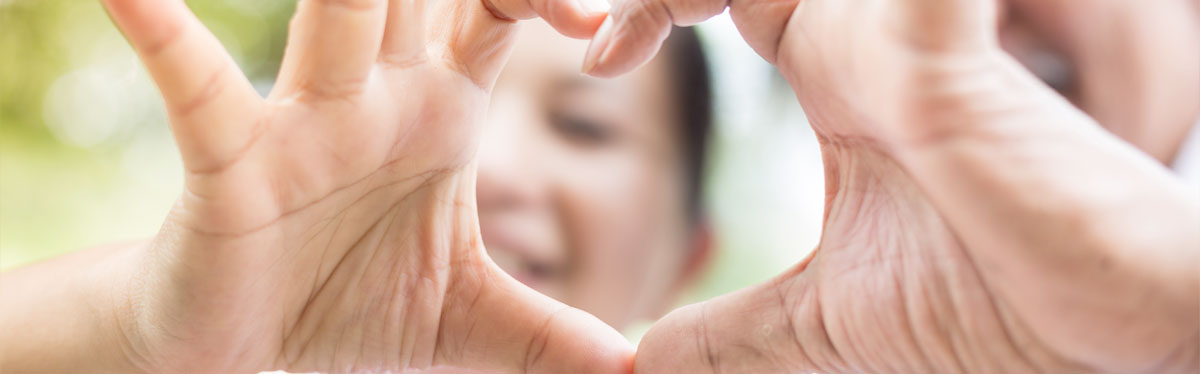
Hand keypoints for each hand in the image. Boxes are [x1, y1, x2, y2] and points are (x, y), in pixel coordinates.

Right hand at [87, 0, 630, 371]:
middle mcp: (374, 97)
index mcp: (437, 113)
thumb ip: (547, 332)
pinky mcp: (230, 161)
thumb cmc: (349, 310)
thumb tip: (635, 366)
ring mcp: (303, 121)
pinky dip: (163, 35)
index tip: (599, 23)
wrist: (246, 356)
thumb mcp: (468, 324)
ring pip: (336, 14)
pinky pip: (198, 88)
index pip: (497, 10)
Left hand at [586, 0, 1199, 371]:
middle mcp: (862, 41)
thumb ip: (729, 331)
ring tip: (620, 19)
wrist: (1105, 335)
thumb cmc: (988, 312)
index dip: (653, 9)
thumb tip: (638, 365)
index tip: (596, 63)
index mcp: (837, 84)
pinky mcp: (933, 48)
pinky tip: (681, 13)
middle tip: (585, 20)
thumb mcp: (820, 327)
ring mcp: (897, 35)